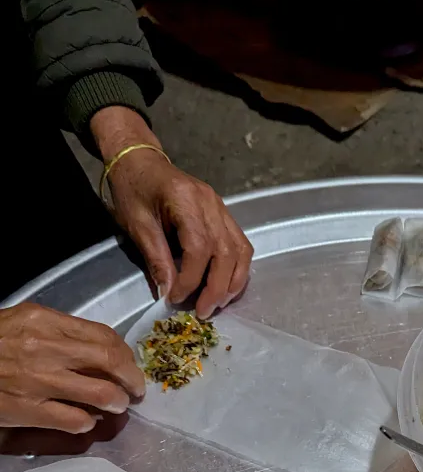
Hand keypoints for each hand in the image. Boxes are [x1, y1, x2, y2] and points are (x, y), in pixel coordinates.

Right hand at [0, 303, 145, 432]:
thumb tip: (99, 347)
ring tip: (118, 406)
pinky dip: (87, 423)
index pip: (104, 335)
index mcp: (44, 320)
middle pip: (110, 361)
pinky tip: (88, 422)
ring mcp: (36, 380)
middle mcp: (44, 347)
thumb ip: (59, 330)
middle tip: (136, 389)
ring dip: (116, 402)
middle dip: (132, 378)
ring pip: (100, 393)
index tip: (131, 365)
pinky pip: (73, 420)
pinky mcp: (25, 409)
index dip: (126, 353)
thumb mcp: (22, 321)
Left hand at [91, 107, 253, 318]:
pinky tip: (227, 284)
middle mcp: (211, 203)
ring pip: (240, 250)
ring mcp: (222, 207)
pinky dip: (237, 268)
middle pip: (226, 251)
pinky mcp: (224, 213)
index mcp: (185, 200)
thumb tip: (168, 291)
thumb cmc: (132, 188)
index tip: (176, 299)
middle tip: (205, 312)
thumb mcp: (136, 224)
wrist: (140, 159)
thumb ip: (156, 257)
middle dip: (217, 286)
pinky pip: (240, 244)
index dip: (191, 278)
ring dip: (233, 280)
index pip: (199, 247)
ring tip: (219, 303)